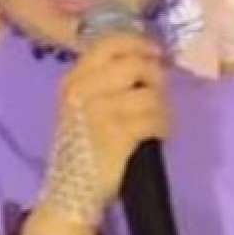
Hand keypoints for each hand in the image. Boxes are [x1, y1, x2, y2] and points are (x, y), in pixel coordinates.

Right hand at [15, 35, 166, 234]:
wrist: (71, 190)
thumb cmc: (83, 145)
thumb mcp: (81, 105)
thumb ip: (106, 80)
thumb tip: (148, 61)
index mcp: (73, 80)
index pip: (109, 44)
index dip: (138, 44)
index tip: (155, 52)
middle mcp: (83, 91)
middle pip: (135, 65)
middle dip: (155, 78)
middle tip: (158, 93)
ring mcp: (100, 112)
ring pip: (149, 95)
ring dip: (161, 109)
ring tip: (157, 121)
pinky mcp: (117, 135)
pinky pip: (154, 119)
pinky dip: (162, 127)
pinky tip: (158, 135)